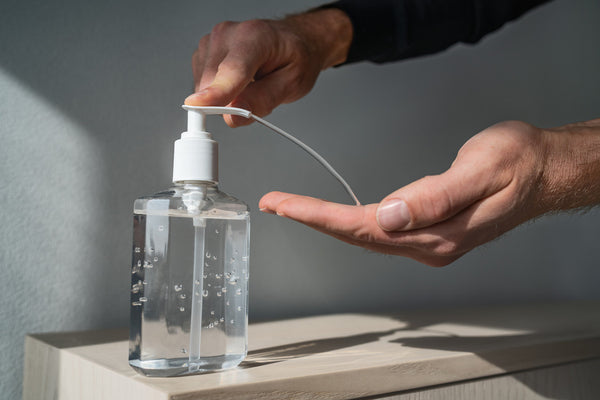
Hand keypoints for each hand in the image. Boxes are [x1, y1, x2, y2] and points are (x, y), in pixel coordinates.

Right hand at [184, 8, 351, 126]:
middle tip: (257, 94)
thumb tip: (232, 115)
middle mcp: (227, 34)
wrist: (291, 40)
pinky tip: (238, 80)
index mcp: (255, 36)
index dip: (216, 91)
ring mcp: (211, 41)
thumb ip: (262, 100)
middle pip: (212, 83)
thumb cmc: (294, 57)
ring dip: (225, 96)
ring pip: (204, 87)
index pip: (232, 69)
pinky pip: (202, 84)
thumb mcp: (292, 83)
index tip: (198, 105)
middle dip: (229, 102)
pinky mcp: (202, 52)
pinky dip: (218, 90)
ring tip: (250, 82)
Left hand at [259, 120, 599, 265]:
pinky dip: (350, 222)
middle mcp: (430, 244)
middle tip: (275, 203)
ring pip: (366, 236)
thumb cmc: (518, 165)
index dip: (320, 217)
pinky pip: (381, 231)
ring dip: (327, 222)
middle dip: (312, 220)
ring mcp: (430, 241)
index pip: (365, 228)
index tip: (286, 205)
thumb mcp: (482, 170)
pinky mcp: (431, 231)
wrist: (544, 171)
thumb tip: (391, 216)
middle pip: (358, 236)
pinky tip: (335, 217)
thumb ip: (436, 197)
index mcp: (438, 233)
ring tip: (292, 207)